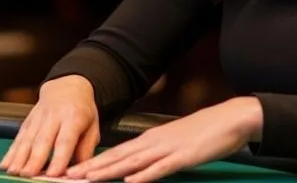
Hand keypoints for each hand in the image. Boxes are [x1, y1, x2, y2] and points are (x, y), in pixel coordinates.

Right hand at [0, 75, 99, 177]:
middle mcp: (54, 115)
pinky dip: (11, 151)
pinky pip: (19, 136)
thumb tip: (80, 170)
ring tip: (14, 172)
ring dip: (19, 156)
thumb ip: (86, 147)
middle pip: (43, 139)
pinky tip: (5, 164)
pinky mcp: (28, 120)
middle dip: (34, 158)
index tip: (54, 173)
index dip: (59, 157)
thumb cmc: (82, 109)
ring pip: (28, 138)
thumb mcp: (93, 124)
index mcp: (74, 116)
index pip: (65, 139)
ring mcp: (39, 117)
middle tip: (28, 174)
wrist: (68, 86)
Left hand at [67, 97, 262, 182]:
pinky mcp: (183, 157)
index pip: (117, 153)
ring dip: (109, 170)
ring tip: (87, 178)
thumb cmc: (203, 133)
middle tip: (67, 176)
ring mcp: (168, 149)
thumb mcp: (174, 144)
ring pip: (133, 162)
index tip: (72, 172)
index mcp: (151, 140)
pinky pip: (161, 168)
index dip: (93, 163)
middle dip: (91, 168)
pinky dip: (144, 175)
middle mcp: (154, 143)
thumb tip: (136, 168)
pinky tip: (130, 181)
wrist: (229, 119)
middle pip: (118, 157)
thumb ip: (155, 155)